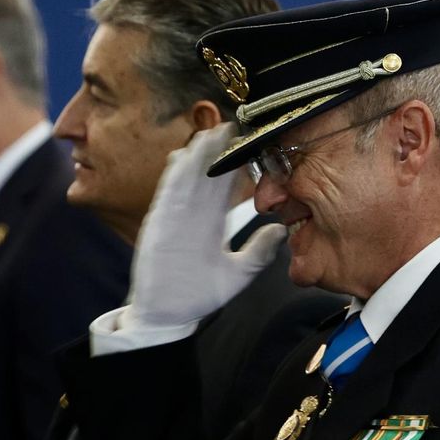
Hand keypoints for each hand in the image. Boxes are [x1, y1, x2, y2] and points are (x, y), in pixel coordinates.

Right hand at [123, 123, 284, 331]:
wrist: (167, 316)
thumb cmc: (197, 296)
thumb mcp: (238, 274)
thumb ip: (258, 253)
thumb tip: (282, 230)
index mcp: (211, 223)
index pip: (227, 187)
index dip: (237, 165)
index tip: (251, 142)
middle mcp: (193, 216)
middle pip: (207, 175)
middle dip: (217, 150)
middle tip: (232, 123)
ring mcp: (174, 218)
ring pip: (187, 180)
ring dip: (197, 156)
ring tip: (211, 132)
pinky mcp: (158, 225)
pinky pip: (166, 196)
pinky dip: (173, 177)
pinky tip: (182, 157)